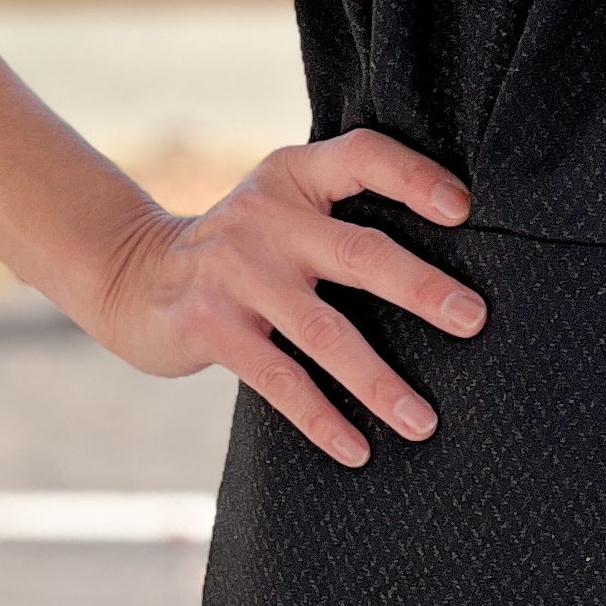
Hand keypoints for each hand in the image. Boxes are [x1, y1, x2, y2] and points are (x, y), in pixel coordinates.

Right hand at [94, 128, 481, 466]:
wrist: (131, 275)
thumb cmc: (239, 246)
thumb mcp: (279, 205)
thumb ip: (337, 213)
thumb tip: (444, 264)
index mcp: (293, 176)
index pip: (363, 157)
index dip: (415, 178)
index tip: (465, 209)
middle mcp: (267, 216)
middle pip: (359, 253)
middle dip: (421, 288)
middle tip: (473, 319)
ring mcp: (236, 273)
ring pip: (325, 333)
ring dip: (378, 382)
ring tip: (422, 420)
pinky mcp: (211, 327)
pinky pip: (279, 379)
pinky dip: (322, 417)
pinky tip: (356, 448)